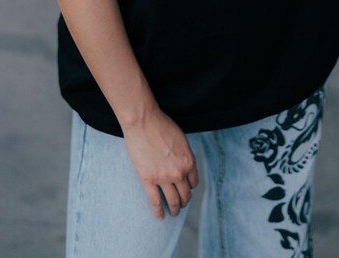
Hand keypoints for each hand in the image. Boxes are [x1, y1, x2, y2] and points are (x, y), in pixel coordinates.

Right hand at [122, 106, 199, 220]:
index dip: (190, 187)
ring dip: (174, 209)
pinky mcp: (148, 180)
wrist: (144, 122)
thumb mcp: (181, 139)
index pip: (194, 182)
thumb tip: (183, 164)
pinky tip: (160, 217)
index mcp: (189, 161)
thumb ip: (184, 155)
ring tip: (173, 213)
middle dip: (184, 201)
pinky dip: (158, 211)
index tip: (187, 189)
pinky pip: (155, 201)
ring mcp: (163, 178)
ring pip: (172, 200)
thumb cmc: (162, 125)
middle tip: (181, 204)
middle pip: (185, 194)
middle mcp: (179, 173)